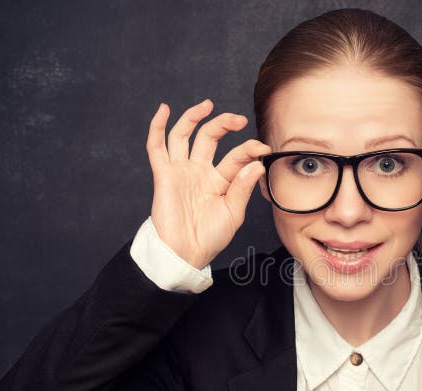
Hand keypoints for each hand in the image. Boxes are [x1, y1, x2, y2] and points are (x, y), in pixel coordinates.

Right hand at [146, 99, 271, 268]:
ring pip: (184, 135)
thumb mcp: (233, 213)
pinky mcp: (164, 175)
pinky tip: (164, 109)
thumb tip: (257, 165)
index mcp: (221, 180)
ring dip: (194, 117)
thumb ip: (243, 187)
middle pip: (210, 138)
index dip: (250, 149)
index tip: (264, 148)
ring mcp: (182, 171)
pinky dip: (158, 127)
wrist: (184, 253)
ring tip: (208, 105)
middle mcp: (201, 171)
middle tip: (239, 119)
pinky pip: (157, 147)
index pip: (237, 156)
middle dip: (224, 125)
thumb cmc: (209, 237)